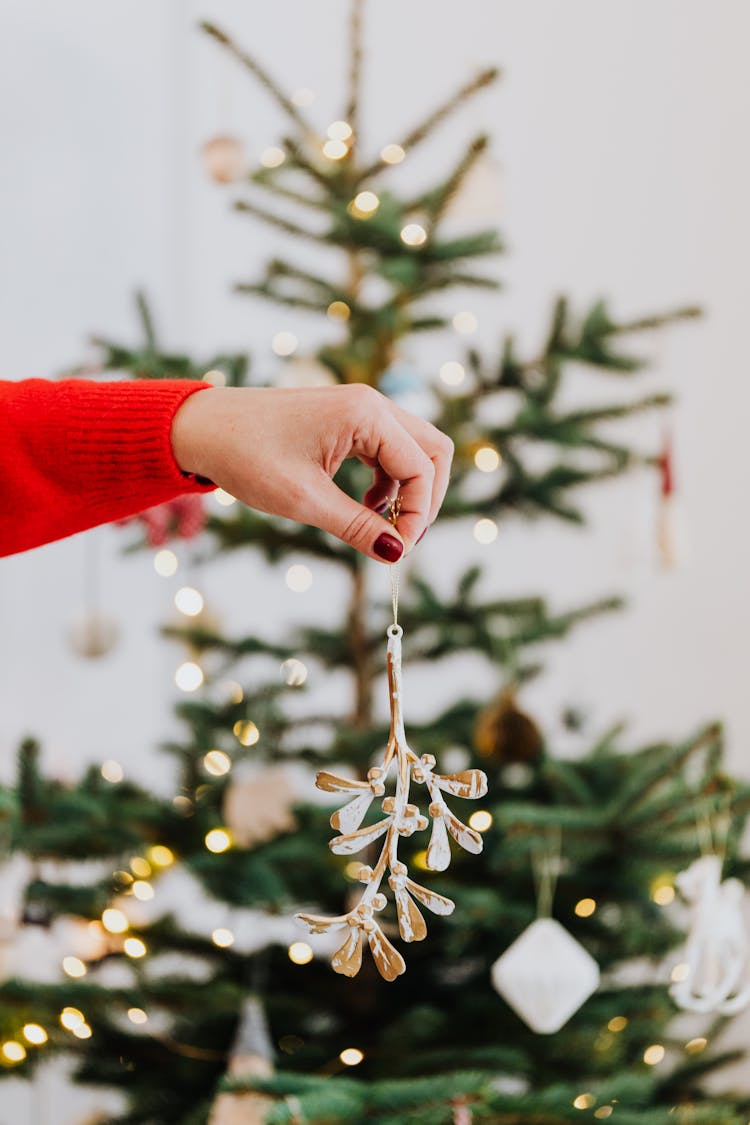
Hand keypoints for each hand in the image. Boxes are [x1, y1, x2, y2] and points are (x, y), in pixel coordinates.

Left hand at [171, 384, 452, 561]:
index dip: (418, 515)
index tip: (396, 551)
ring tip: (379, 525)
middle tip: (402, 537)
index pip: (422, 468)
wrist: (201, 428)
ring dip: (408, 491)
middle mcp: (371, 403)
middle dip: (426, 498)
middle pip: (433, 451)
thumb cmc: (245, 456)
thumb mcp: (303, 500)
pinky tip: (364, 506)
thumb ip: (356, 527)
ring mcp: (360, 408)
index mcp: (365, 415)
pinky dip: (388, 481)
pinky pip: (390, 449)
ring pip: (414, 449)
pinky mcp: (348, 419)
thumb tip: (396, 555)